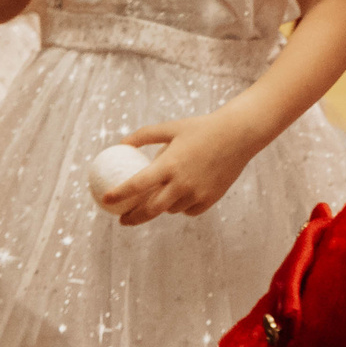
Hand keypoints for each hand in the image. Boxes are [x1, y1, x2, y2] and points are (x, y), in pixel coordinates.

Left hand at [104, 109, 265, 225]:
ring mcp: (197, 193)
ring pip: (170, 209)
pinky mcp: (210, 199)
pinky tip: (180, 196)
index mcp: (170, 164)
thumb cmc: (202, 128)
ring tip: (157, 199)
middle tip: (123, 219)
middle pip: (150, 210)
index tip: (106, 200)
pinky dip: (181, 206)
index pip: (137, 185)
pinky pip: (188, 210)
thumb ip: (144, 136)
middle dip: (133, 218)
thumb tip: (122, 144)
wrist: (239, 135)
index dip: (119, 194)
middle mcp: (182, 183)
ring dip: (160, 207)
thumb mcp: (171, 127)